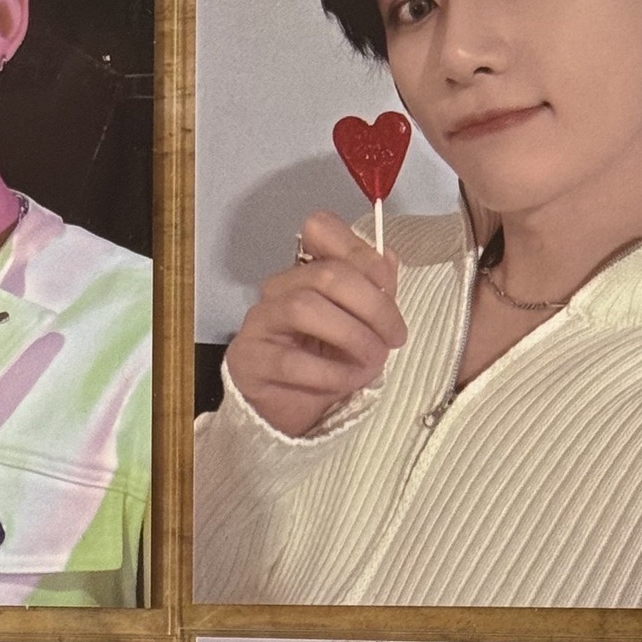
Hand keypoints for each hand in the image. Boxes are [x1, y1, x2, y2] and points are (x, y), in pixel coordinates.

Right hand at [223, 210, 406, 438]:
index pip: (321, 229)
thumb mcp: (362, 326)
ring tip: (373, 360)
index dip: (361, 252)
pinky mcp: (247, 358)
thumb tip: (388, 260)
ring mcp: (259, 321)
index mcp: (306, 270)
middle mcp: (279, 288)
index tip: (388, 289)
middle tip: (394, 337)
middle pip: (326, 274)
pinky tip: (348, 380)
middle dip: (372, 305)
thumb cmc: (327, 364)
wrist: (290, 412)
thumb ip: (374, 291)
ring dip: (351, 335)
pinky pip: (289, 359)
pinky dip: (329, 371)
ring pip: (304, 307)